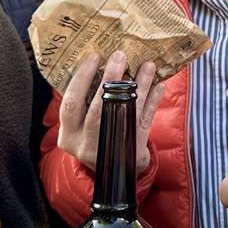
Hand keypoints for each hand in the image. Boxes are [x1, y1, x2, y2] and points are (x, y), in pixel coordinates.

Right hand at [57, 50, 163, 173]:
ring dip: (138, 86)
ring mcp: (110, 147)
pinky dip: (152, 102)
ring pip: (125, 112)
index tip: (94, 56)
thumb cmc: (95, 135)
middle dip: (110, 80)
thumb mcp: (80, 125)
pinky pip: (144, 121)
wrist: (113, 171)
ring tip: (147, 66)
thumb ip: (84, 101)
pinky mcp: (133, 147)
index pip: (71, 103)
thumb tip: (100, 61)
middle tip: (120, 56)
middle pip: (99, 108)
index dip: (82, 78)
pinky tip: (159, 85)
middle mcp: (86, 143)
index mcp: (69, 133)